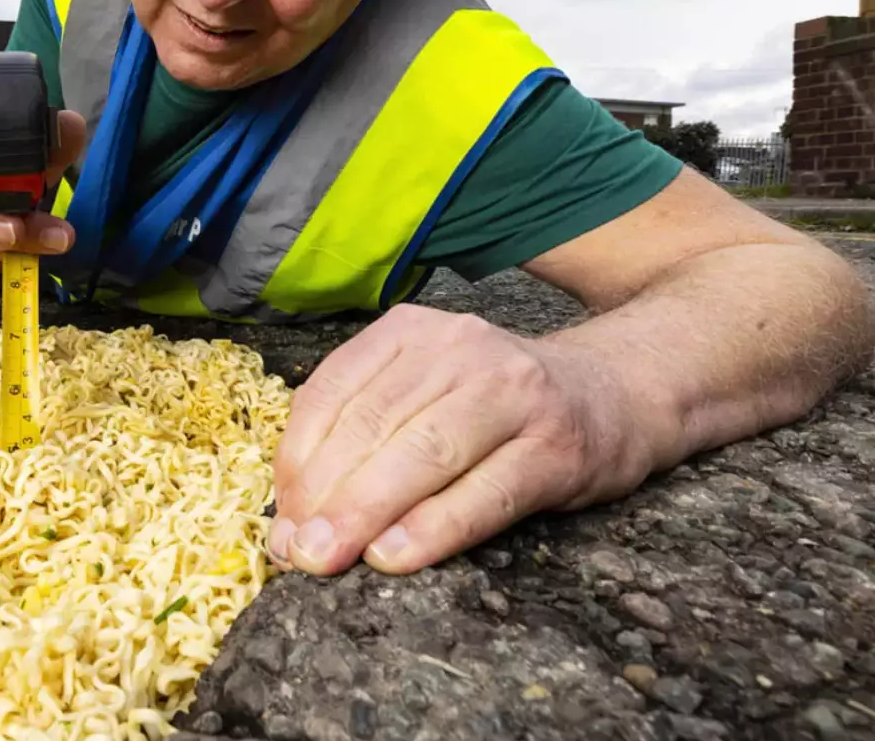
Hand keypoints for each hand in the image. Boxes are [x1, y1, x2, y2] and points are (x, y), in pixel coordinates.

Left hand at [267, 304, 656, 575]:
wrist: (610, 395)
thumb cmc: (493, 406)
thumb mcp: (420, 391)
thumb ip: (359, 436)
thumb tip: (291, 518)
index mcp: (409, 331)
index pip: (332, 391)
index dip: (296, 459)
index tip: (279, 518)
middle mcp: (458, 349)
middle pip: (373, 424)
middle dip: (324, 494)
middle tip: (297, 551)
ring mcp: (513, 393)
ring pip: (423, 453)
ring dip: (366, 512)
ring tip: (329, 557)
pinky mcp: (556, 447)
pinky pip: (484, 493)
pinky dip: (433, 529)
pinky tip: (394, 557)